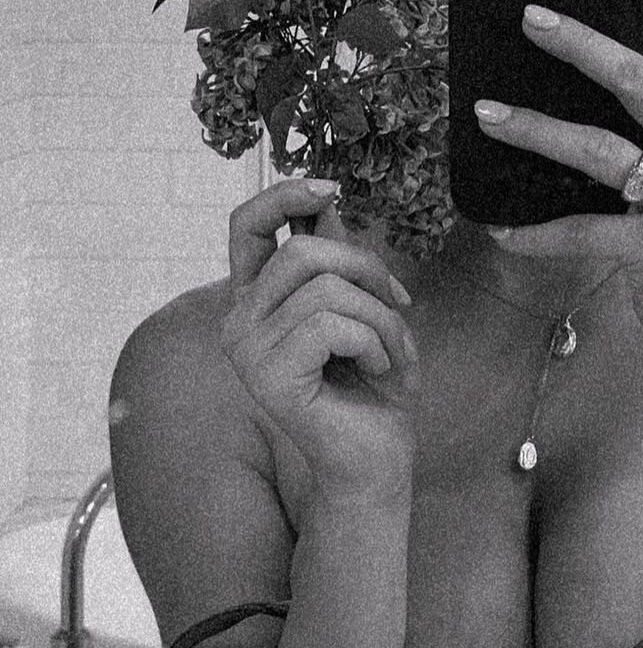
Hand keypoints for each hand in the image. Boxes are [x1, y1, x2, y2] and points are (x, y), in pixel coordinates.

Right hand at [219, 178, 420, 498]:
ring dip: (381, 317)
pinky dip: (375, 342)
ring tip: (391, 353)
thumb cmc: (372, 385)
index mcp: (256, 299)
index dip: (283, 195)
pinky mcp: (268, 376)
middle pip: (303, 253)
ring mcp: (247, 350)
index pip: (246, 225)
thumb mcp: (362, 306)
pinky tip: (380, 372)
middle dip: (368, 269)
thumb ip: (337, 258)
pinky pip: (332, 325)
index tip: (330, 189)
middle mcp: (238, 321)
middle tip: (399, 303)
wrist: (377, 458)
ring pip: (327, 289)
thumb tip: (326, 197)